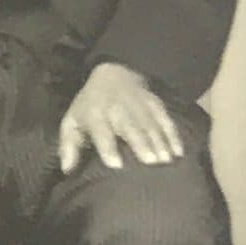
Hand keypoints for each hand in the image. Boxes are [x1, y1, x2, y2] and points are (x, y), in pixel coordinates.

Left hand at [60, 62, 184, 172]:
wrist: (112, 75)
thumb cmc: (90, 107)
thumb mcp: (72, 122)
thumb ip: (69, 146)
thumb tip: (66, 169)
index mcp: (95, 114)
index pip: (101, 131)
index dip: (108, 147)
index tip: (116, 165)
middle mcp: (118, 109)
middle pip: (131, 127)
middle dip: (141, 143)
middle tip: (151, 162)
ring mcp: (139, 105)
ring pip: (151, 125)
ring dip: (160, 142)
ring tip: (166, 161)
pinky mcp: (155, 104)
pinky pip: (166, 120)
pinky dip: (173, 135)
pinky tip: (179, 152)